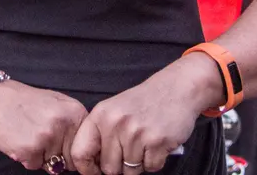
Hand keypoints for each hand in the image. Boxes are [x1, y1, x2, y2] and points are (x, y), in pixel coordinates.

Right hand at [0, 80, 88, 170]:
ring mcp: (47, 137)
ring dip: (42, 157)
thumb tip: (88, 150)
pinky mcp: (30, 149)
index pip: (87, 148)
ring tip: (29, 135)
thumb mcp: (57, 102)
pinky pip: (35, 166)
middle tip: (42, 138)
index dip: (75, 152)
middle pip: (72, 161)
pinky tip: (20, 140)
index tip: (65, 149)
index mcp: (75, 112)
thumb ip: (75, 123)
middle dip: (59, 156)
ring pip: (53, 165)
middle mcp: (63, 124)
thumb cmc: (25, 102)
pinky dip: (27, 158)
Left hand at [70, 55, 223, 174]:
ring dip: (138, 163)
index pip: (80, 153)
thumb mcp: (113, 110)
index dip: (86, 168)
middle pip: (109, 168)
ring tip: (144, 143)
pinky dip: (155, 161)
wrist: (176, 89)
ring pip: (130, 171)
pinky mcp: (157, 141)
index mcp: (99, 115)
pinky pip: (151, 167)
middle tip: (130, 150)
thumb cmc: (143, 102)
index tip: (95, 171)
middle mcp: (115, 124)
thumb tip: (92, 166)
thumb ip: (100, 135)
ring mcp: (136, 133)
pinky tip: (156, 144)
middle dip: (119, 166)